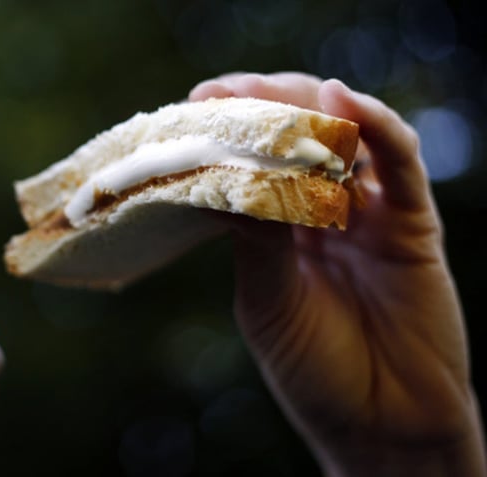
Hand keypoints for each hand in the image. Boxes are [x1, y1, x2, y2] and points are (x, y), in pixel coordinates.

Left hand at [189, 73, 485, 475]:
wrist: (382, 425)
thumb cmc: (315, 370)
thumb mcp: (268, 302)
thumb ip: (257, 240)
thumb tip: (230, 174)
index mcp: (277, 232)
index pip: (252, 164)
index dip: (227, 132)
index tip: (194, 103)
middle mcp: (323, 215)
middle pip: (297, 140)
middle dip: (263, 108)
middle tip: (225, 92)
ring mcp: (370, 216)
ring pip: (346, 141)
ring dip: (311, 109)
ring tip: (272, 93)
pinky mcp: (414, 226)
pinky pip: (401, 166)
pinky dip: (376, 129)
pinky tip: (343, 103)